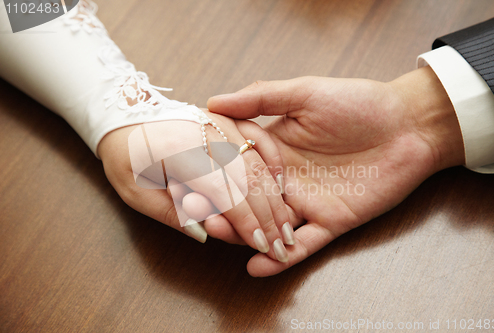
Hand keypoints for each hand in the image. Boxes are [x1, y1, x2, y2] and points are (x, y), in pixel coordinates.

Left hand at [97, 109, 292, 261]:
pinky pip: (259, 137)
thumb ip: (170, 214)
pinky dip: (272, 161)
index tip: (260, 244)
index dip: (245, 220)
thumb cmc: (128, 158)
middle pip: (249, 178)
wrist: (126, 116)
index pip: (223, 190)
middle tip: (281, 244)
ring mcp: (219, 122)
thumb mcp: (135, 192)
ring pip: (258, 161)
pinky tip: (280, 184)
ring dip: (275, 196)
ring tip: (286, 224)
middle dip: (269, 215)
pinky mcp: (227, 118)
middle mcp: (205, 133)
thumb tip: (205, 234)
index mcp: (180, 151)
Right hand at [208, 66, 464, 275]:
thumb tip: (214, 101)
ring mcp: (308, 202)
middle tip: (201, 214)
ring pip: (271, 224)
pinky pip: (304, 244)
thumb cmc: (358, 102)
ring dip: (247, 234)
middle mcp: (287, 178)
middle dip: (226, 207)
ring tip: (224, 236)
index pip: (238, 165)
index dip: (216, 172)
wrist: (409, 125)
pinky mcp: (332, 221)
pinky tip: (259, 266)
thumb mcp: (306, 93)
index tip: (192, 177)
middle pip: (249, 199)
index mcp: (276, 148)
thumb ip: (261, 98)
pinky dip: (283, 258)